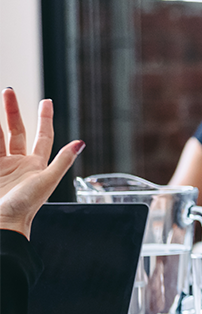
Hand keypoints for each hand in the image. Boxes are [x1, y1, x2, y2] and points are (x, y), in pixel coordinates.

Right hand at [0, 89, 83, 238]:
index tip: (46, 101)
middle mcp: (19, 163)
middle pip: (15, 130)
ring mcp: (2, 167)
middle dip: (11, 110)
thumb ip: (62, 161)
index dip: (45, 118)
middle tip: (7, 90)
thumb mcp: (47, 181)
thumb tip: (81, 142)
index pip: (43, 135)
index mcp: (37, 164)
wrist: (2, 223)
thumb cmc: (26, 206)